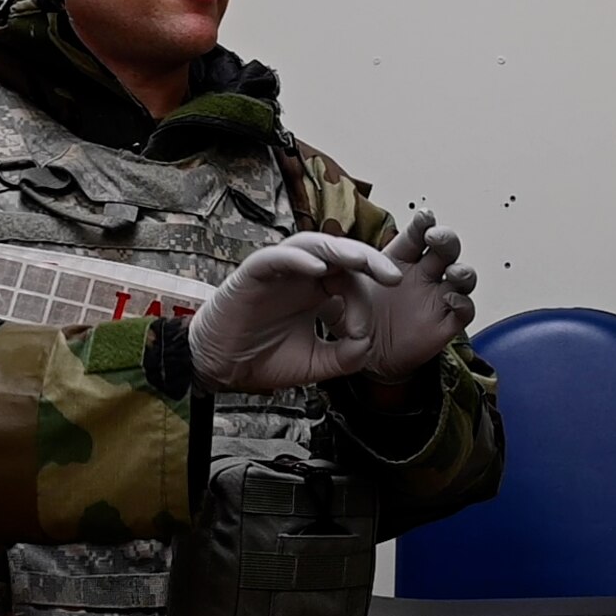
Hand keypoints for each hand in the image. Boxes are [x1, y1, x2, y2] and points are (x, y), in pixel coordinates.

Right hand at [188, 232, 399, 392]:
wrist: (222, 369)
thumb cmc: (264, 359)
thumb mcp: (318, 364)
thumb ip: (347, 355)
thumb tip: (368, 343)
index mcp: (318, 291)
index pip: (353, 279)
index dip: (366, 301)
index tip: (365, 334)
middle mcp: (301, 275)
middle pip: (340, 253)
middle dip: (370, 260)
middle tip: (394, 276)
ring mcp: (278, 272)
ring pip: (312, 246)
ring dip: (339, 250)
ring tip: (362, 261)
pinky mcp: (252, 274)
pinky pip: (276, 258)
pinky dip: (297, 260)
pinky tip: (317, 269)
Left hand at [352, 209, 477, 382]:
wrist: (366, 356)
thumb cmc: (357, 319)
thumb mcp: (340, 295)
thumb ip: (335, 279)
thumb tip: (327, 259)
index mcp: (400, 261)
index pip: (417, 234)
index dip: (424, 224)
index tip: (424, 217)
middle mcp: (424, 275)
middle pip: (446, 248)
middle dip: (445, 239)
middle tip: (435, 237)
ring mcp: (437, 298)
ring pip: (463, 277)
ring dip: (463, 270)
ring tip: (453, 271)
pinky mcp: (445, 323)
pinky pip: (464, 310)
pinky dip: (463, 303)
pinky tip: (451, 299)